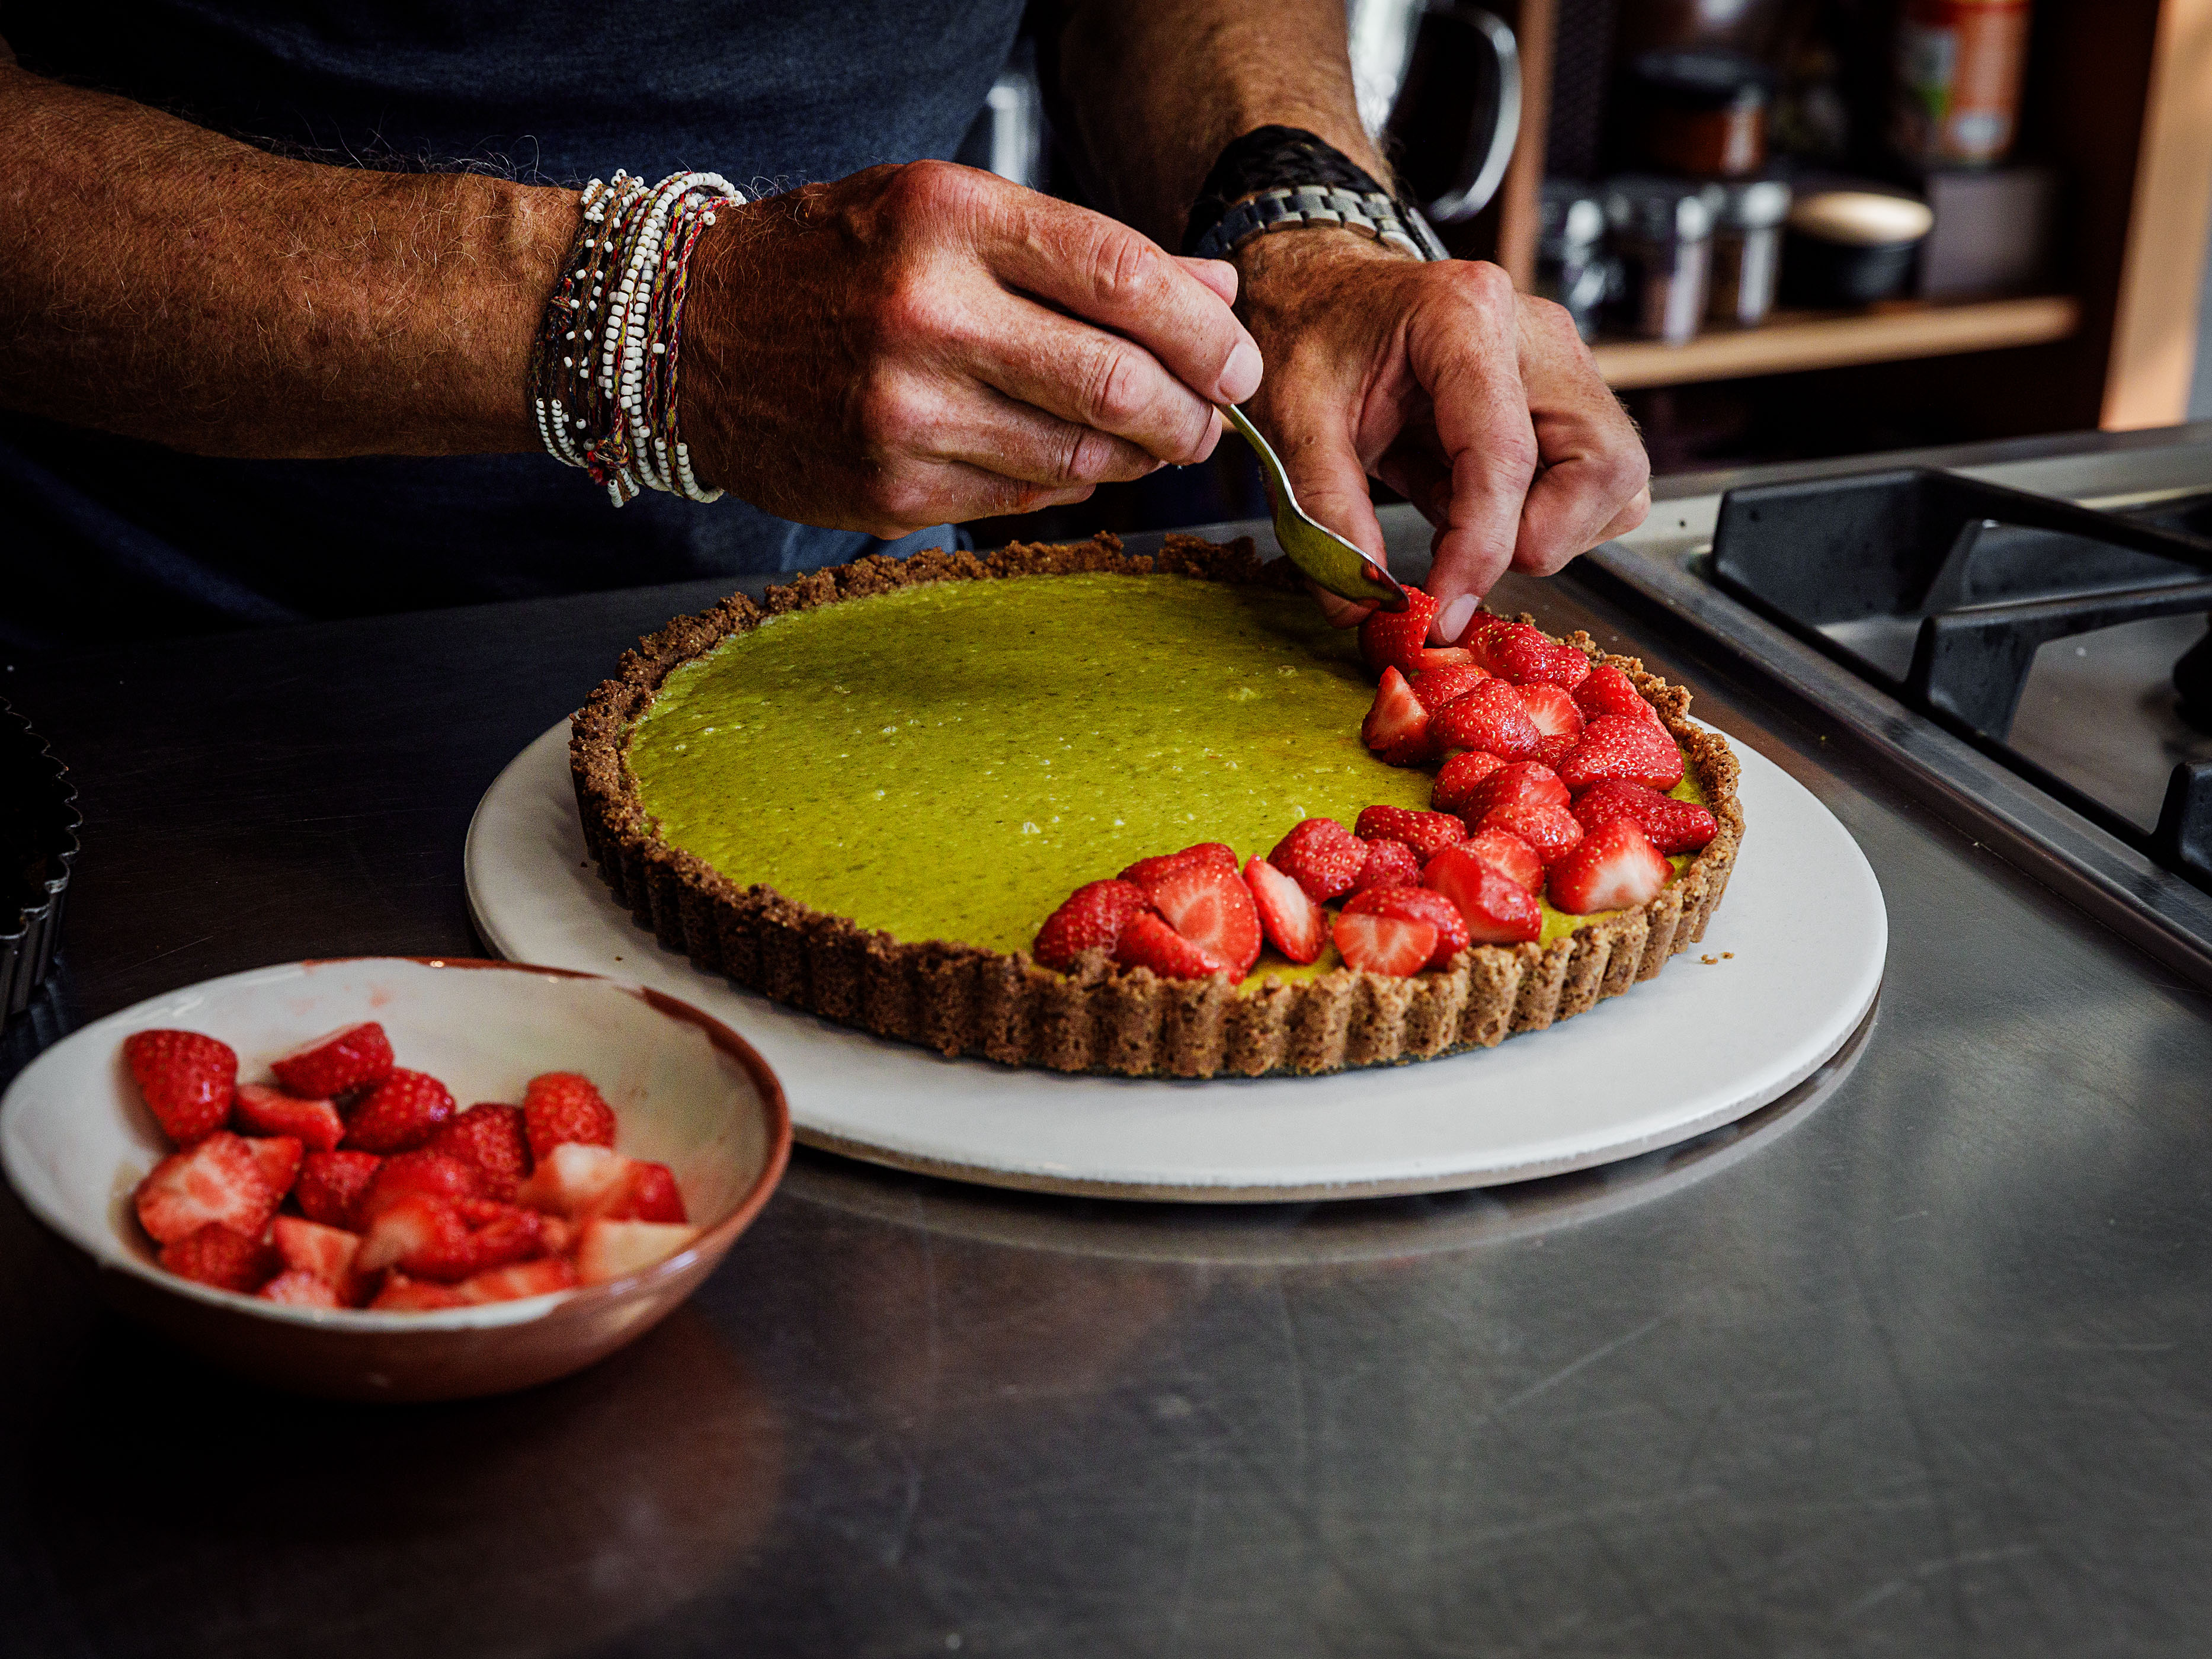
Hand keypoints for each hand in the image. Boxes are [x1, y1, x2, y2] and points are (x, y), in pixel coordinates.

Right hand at [678, 161, 1261, 533]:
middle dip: (1189, 413)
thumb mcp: (950, 213)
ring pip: (1079, 455)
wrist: (685, 335)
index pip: (1120, 276)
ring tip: (1150, 437)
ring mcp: (903, 413)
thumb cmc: (830, 262)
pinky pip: (1024, 497)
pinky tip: (1069, 456)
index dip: (1203, 332)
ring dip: (1137, 456)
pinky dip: (1069, 481)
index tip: (1236, 361)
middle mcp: (924, 314)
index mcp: (946, 218)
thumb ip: (1085, 252)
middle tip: (1210, 418)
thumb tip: (1214, 295)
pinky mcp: (890, 491)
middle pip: (1114, 382)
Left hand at [1232, 233, 1648, 639]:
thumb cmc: (1313, 336)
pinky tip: (1471, 500)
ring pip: (1614, 482)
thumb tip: (1362, 604)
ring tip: (1453, 515)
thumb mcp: (1292, 419)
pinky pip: (1598, 485)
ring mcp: (1564, 366)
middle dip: (1536, 539)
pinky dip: (1544, 519)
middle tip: (1457, 557)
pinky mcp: (1569, 401)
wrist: (1326, 293)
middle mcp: (1536, 335)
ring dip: (1544, 532)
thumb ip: (1325, 512)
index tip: (1441, 611)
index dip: (1480, 549)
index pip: (1506, 455)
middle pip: (1601, 467)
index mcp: (1464, 315)